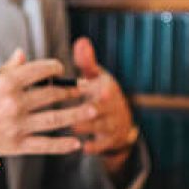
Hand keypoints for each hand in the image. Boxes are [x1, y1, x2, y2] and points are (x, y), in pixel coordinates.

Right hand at [0, 49, 90, 158]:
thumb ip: (2, 70)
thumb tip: (21, 56)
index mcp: (5, 81)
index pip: (41, 69)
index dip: (55, 67)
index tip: (60, 69)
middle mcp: (16, 102)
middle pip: (54, 93)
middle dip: (72, 89)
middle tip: (84, 88)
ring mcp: (18, 125)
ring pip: (57, 118)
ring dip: (77, 114)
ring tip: (91, 110)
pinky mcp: (16, 145)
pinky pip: (46, 145)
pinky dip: (63, 145)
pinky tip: (75, 143)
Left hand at [71, 37, 135, 173]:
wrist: (120, 121)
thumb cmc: (99, 93)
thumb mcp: (97, 76)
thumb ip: (87, 61)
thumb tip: (81, 41)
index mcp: (107, 88)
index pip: (102, 86)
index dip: (93, 86)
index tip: (85, 85)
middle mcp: (111, 106)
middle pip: (99, 107)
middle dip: (87, 107)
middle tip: (69, 107)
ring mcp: (111, 124)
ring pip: (97, 126)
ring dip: (83, 126)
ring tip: (68, 125)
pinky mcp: (109, 141)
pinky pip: (101, 145)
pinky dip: (93, 146)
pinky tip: (83, 147)